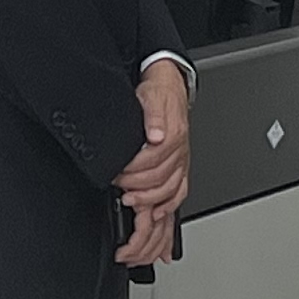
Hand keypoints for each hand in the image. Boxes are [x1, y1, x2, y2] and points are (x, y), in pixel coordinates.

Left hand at [115, 58, 190, 267]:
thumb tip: (154, 136)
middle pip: (160, 178)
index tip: (116, 173)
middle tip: (119, 188)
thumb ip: (152, 117)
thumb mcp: (150, 97)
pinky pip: (180, 190)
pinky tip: (157, 211)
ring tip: (131, 201)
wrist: (170, 87)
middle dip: (137, 186)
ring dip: (150, 199)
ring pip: (170, 189)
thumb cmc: (158, 93)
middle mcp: (180, 150)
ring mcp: (181, 160)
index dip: (132, 170)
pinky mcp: (181, 165)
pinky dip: (169, 203)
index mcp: (172, 135)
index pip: (153, 161)